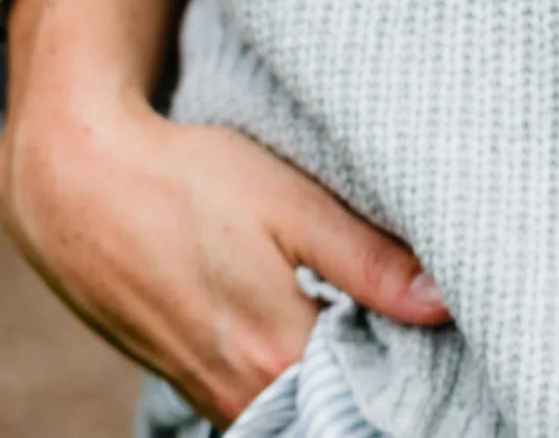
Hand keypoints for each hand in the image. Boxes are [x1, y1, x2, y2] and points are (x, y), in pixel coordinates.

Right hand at [0, 0, 450, 430]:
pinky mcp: (190, 377)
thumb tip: (444, 302)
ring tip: (370, 317)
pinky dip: (296, 371)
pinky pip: (260, 395)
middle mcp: (242, 392)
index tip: (447, 332)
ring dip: (336, 372)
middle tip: (415, 321)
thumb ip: (369, 259)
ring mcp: (209, 391)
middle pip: (335, 407)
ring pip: (298, 404)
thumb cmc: (189, 182)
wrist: (81, 186)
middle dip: (379, 374)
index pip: (373, 392)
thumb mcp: (291, 203)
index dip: (416, 365)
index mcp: (277, 352)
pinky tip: (315, 323)